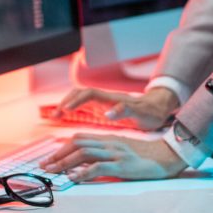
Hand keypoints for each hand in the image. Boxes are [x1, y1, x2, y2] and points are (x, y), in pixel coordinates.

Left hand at [39, 135, 186, 180]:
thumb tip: (85, 164)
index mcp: (109, 139)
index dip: (62, 148)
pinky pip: (98, 167)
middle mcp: (110, 143)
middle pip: (77, 143)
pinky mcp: (123, 165)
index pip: (79, 139)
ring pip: (84, 153)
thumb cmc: (146, 156)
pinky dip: (83, 173)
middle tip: (45, 166)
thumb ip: (106, 154)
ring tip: (52, 172)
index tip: (50, 158)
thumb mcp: (122, 151)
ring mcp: (116, 153)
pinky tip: (73, 179)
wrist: (167, 156)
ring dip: (65, 163)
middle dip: (58, 155)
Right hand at [56, 86, 178, 130]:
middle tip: (55, 115)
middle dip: (66, 101)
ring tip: (55, 116)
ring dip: (67, 105)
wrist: (158, 108)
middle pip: (80, 94)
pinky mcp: (104, 109)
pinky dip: (73, 110)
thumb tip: (108, 113)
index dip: (76, 100)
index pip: (89, 94)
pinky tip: (67, 118)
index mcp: (112, 99)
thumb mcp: (141, 113)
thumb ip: (125, 111)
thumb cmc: (150, 112)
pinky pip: (85, 106)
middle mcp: (105, 99)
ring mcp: (104, 103)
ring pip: (80, 99)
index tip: (65, 109)